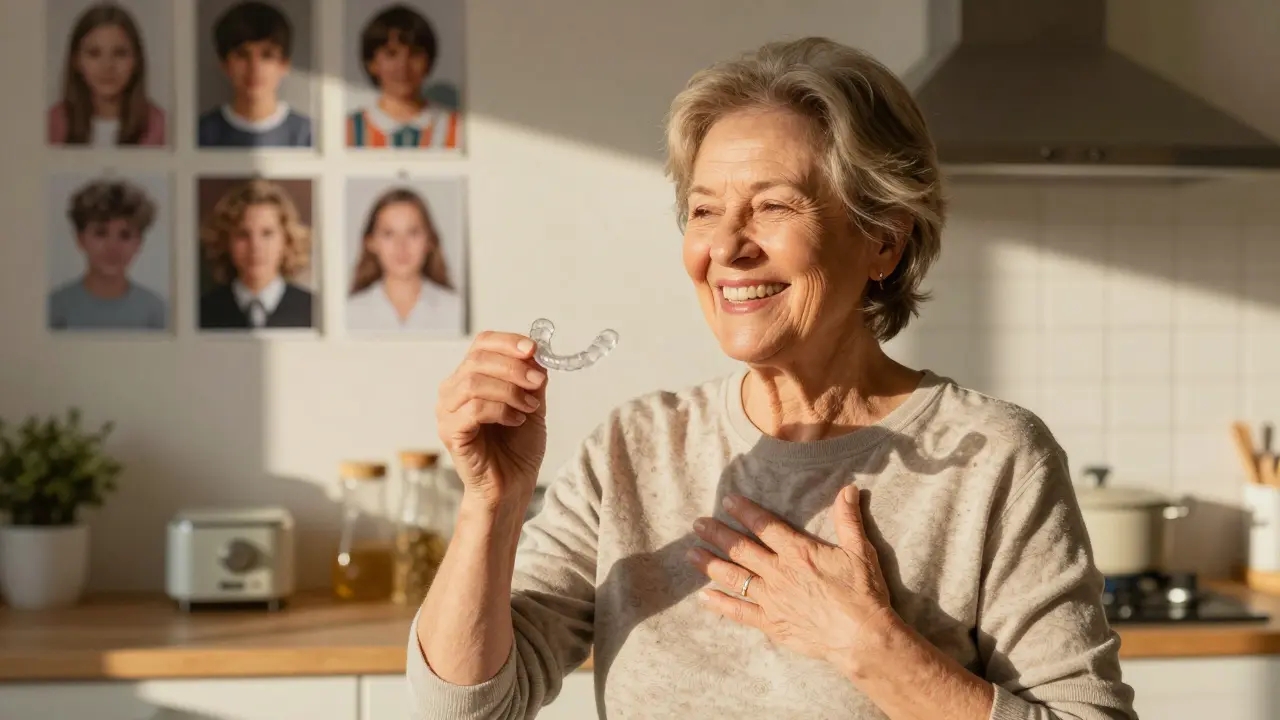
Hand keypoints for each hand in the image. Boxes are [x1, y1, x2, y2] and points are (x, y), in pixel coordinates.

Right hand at [437, 331, 547, 507]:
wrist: (512, 485)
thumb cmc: (517, 447)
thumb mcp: (532, 404)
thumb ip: (532, 379)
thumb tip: (537, 352)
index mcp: (470, 377)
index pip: (482, 343)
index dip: (508, 341)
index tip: (533, 348)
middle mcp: (453, 390)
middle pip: (478, 359)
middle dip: (514, 367)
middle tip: (538, 383)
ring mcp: (447, 411)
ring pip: (474, 382)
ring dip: (510, 391)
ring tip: (529, 407)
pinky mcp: (451, 432)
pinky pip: (473, 409)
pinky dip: (501, 411)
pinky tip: (516, 421)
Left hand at [686, 484, 898, 675]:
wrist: (862, 637)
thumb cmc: (863, 593)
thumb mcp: (860, 551)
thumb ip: (848, 519)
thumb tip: (848, 489)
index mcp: (798, 552)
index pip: (765, 526)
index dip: (744, 511)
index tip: (727, 501)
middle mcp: (779, 573)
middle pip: (741, 549)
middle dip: (717, 534)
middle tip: (697, 524)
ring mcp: (772, 599)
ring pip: (734, 577)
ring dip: (711, 564)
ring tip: (691, 553)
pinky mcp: (771, 623)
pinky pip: (740, 612)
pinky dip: (720, 604)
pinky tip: (703, 597)